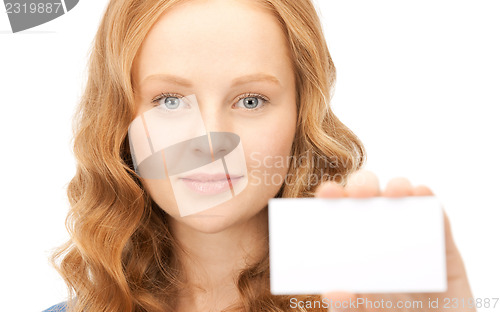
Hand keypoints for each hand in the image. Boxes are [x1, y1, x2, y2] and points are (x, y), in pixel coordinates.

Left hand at [316, 169, 474, 311]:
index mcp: (353, 244)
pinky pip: (438, 218)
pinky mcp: (443, 245)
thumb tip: (333, 293)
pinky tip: (421, 195)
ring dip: (398, 187)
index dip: (332, 197)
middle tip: (360, 191)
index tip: (327, 192)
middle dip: (363, 186)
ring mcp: (411, 235)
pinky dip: (430, 202)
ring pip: (403, 200)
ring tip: (393, 192)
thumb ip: (347, 305)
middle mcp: (379, 233)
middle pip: (368, 198)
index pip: (337, 213)